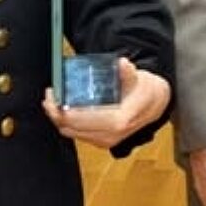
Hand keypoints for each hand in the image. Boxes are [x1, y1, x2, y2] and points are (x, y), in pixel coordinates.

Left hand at [43, 59, 170, 149]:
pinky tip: (65, 109)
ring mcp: (105, 140)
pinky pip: (77, 134)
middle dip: (55, 112)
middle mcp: (109, 135)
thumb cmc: (146, 91)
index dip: (60, 108)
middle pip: (70, 127)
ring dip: (59, 118)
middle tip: (49, 96)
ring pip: (71, 132)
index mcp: (117, 121)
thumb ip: (128, 72)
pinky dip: (68, 122)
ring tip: (54, 101)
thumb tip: (122, 64)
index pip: (78, 120)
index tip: (53, 95)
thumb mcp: (139, 78)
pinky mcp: (102, 141)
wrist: (156, 105)